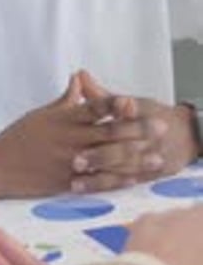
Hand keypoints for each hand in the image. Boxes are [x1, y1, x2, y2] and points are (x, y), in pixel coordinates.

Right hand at [0, 72, 147, 196]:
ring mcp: (69, 162)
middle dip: (137, 129)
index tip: (133, 101)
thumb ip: (65, 100)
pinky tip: (134, 178)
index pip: (93, 108)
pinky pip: (97, 181)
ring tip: (155, 155)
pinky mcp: (67, 182)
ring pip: (108, 158)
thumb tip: (79, 79)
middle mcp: (68, 139)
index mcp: (63, 119)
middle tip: (160, 126)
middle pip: (109, 133)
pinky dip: (117, 179)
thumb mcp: (41, 114)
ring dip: (135, 157)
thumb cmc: (18, 138)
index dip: (114, 105)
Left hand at [70, 71, 196, 192]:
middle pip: (125, 145)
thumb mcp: (131, 102)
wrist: (186, 135)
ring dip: (100, 176)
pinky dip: (109, 186)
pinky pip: (128, 182)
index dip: (110, 114)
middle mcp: (150, 135)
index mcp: (144, 112)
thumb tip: (78, 75)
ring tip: (77, 181)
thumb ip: (102, 94)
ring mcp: (151, 156)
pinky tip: (91, 189)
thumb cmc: (150, 116)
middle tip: (76, 160)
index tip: (87, 116)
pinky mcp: (151, 174)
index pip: (127, 111)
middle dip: (100, 155)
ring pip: (124, 168)